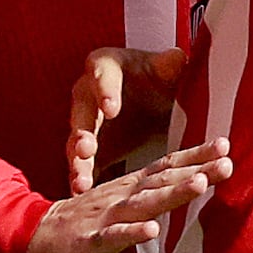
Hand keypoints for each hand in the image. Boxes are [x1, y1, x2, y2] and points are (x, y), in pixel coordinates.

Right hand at [25, 146, 230, 252]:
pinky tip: (152, 231)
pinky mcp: (90, 240)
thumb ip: (146, 192)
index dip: (195, 156)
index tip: (225, 146)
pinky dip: (132, 233)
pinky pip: (112, 236)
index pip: (165, 166)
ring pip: (141, 203)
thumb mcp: (118, 202)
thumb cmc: (82, 224)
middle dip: (195, 170)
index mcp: (128, 187)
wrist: (32, 239)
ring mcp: (105, 217)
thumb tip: (181, 182)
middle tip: (226, 161)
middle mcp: (120, 196)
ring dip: (170, 194)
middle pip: (161, 180)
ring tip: (198, 184)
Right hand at [64, 44, 199, 190]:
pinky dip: (82, 178)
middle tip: (86, 149)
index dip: (104, 92)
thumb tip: (176, 58)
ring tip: (81, 181)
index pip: (101, 74)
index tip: (111, 109)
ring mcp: (84, 123)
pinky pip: (81, 164)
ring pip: (76, 143)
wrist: (152, 99)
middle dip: (82, 133)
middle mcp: (87, 95)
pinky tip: (84, 194)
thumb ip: (170, 65)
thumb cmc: (156, 78)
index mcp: (105, 67)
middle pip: (81, 113)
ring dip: (78, 163)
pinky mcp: (88, 148)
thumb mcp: (166, 69)